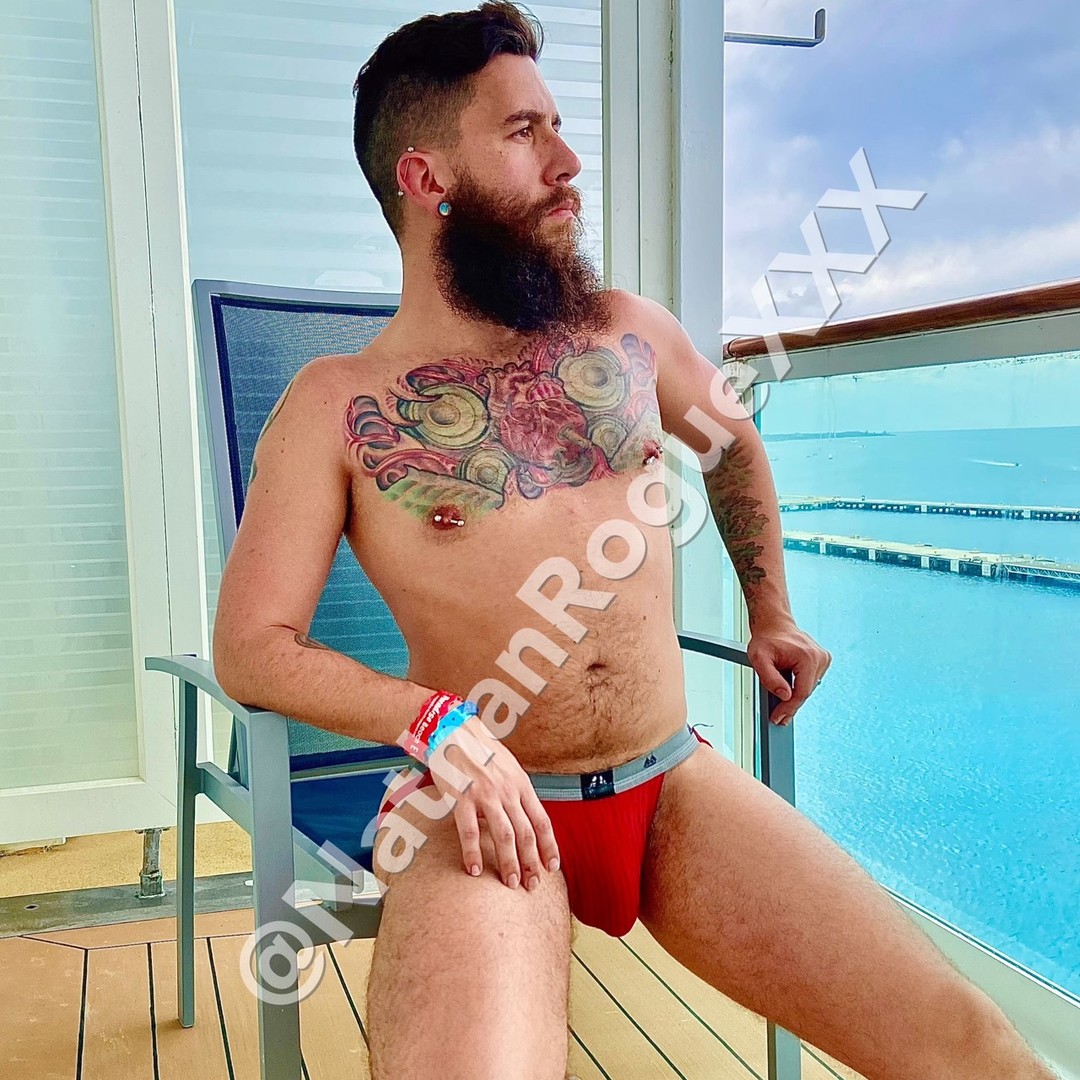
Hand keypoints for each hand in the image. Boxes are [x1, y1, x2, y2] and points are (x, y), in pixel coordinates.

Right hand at [427, 715, 560, 890]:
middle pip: (525, 833)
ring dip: (508, 862)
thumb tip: (527, 819)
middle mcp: (507, 791)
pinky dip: (473, 853)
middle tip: (531, 885)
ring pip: (503, 835)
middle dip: (530, 862)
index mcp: (521, 784)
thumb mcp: (509, 768)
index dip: (549, 846)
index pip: (542, 821)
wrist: (453, 731)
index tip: (552, 866)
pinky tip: (475, 870)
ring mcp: (485, 794)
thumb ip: (517, 793)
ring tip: (510, 883)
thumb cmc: (481, 751)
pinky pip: (469, 831)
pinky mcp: (461, 797)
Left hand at [746, 616, 830, 725]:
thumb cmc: (766, 639)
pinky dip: (800, 686)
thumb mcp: (758, 659)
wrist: (773, 624)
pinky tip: (789, 685)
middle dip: (790, 705)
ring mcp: (823, 658)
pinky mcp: (822, 660)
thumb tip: (785, 695)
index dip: (789, 709)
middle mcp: (819, 657)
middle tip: (778, 717)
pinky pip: (811, 681)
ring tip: (781, 698)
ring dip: (795, 696)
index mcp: (807, 657)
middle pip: (806, 692)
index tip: (778, 718)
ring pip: (808, 688)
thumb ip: (770, 678)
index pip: (801, 692)